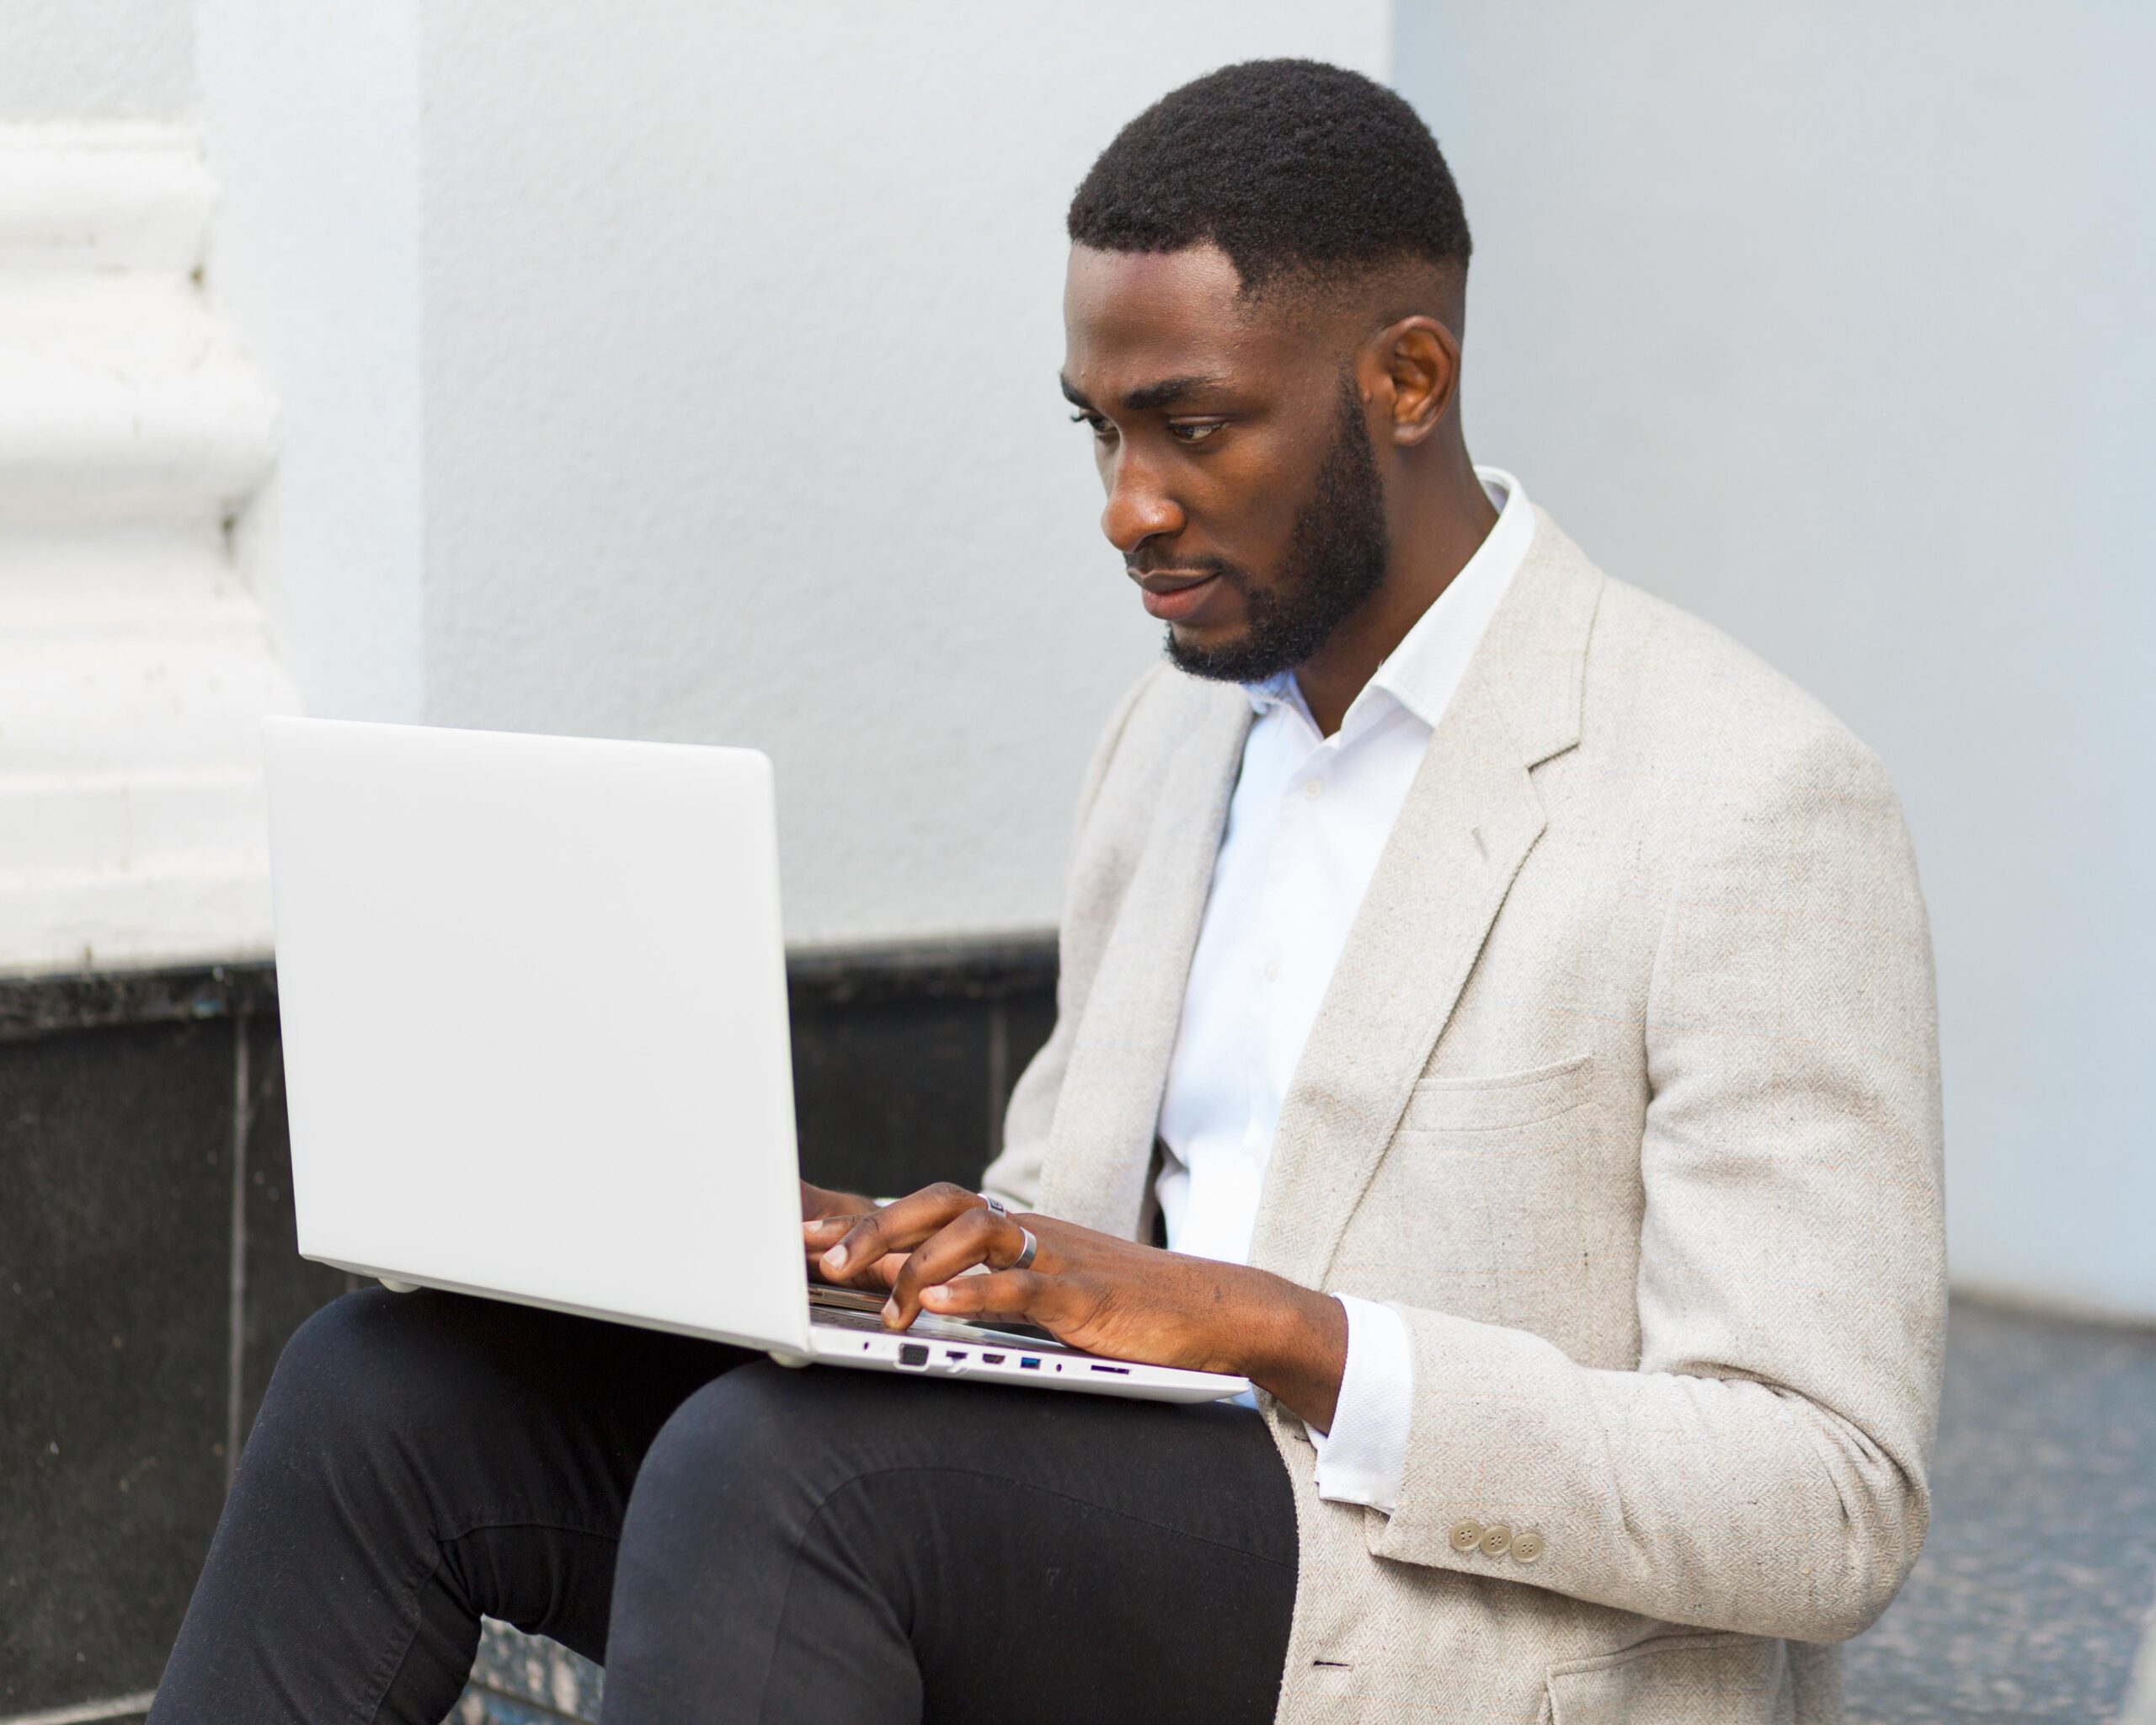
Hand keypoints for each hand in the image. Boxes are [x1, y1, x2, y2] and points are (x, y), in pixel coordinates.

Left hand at [802, 1182, 1348, 1429]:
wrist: (1211, 1309)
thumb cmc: (1120, 1305)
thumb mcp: (1041, 1290)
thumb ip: (981, 1285)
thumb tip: (906, 1297)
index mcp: (1011, 1230)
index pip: (926, 1203)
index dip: (863, 1212)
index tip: (800, 1228)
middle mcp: (1027, 1231)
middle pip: (938, 1203)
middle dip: (874, 1230)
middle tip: (822, 1263)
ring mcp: (1057, 1258)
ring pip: (976, 1233)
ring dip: (919, 1264)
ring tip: (881, 1302)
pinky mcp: (1087, 1294)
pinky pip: (1025, 1285)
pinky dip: (979, 1291)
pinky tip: (942, 1304)